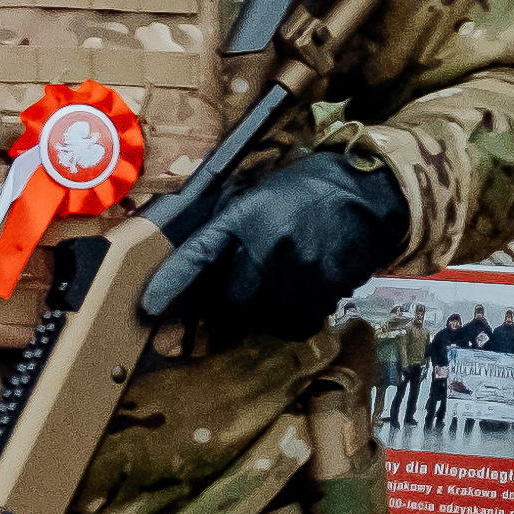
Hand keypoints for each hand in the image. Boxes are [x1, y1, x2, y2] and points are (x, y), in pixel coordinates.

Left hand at [148, 145, 408, 343]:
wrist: (363, 191)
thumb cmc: (302, 194)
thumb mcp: (257, 198)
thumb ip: (227, 233)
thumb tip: (194, 280)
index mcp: (244, 217)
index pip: (198, 254)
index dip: (172, 283)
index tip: (150, 307)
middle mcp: (269, 242)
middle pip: (231, 301)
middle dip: (227, 309)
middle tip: (237, 301)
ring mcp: (300, 266)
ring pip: (265, 318)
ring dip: (265, 314)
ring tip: (277, 291)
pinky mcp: (328, 285)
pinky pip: (299, 322)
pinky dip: (295, 318)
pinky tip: (302, 295)